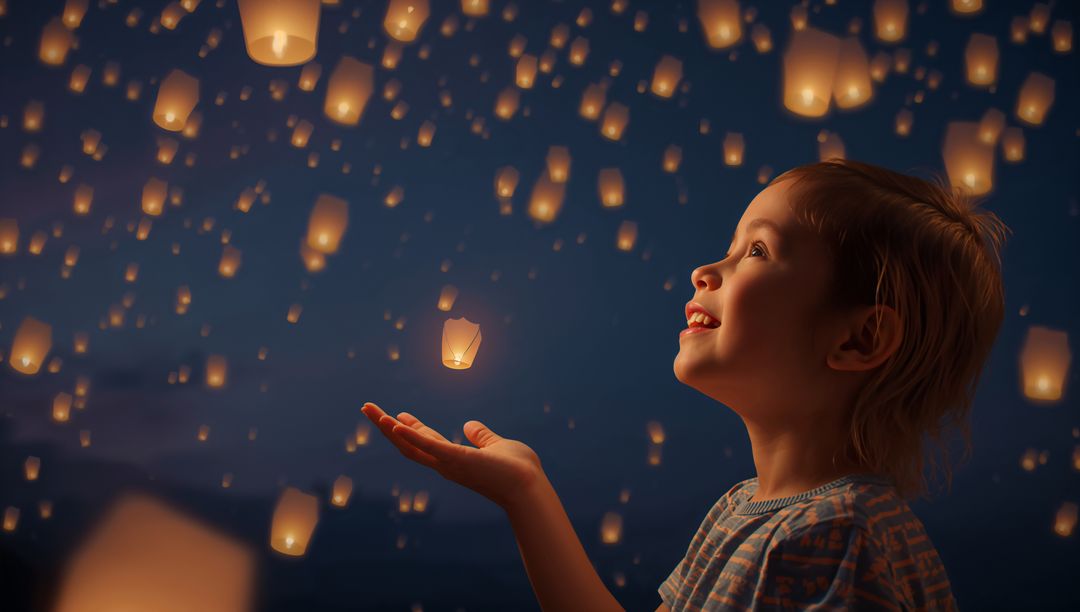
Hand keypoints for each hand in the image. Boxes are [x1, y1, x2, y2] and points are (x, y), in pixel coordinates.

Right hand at [361, 402, 544, 510]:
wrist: (530, 488)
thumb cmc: (518, 471)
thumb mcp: (497, 446)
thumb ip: (482, 437)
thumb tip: (469, 425)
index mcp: (454, 460)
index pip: (425, 442)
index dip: (410, 429)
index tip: (397, 415)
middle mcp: (446, 464)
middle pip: (408, 444)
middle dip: (386, 427)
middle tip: (368, 408)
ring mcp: (449, 464)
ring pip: (411, 446)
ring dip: (389, 428)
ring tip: (372, 411)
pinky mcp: (458, 460)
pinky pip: (430, 447)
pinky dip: (412, 436)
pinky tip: (396, 424)